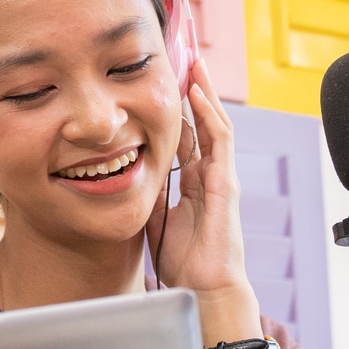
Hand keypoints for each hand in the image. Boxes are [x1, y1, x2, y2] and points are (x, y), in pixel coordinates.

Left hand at [148, 59, 251, 316]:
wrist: (205, 290)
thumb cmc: (184, 262)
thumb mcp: (154, 217)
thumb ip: (146, 192)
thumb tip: (123, 172)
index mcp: (194, 183)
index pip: (186, 136)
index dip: (176, 110)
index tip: (161, 84)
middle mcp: (210, 174)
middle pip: (202, 122)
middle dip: (193, 91)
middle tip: (182, 59)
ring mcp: (221, 176)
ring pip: (215, 122)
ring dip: (204, 92)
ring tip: (193, 62)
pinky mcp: (225, 183)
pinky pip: (219, 140)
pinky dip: (208, 113)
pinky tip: (196, 92)